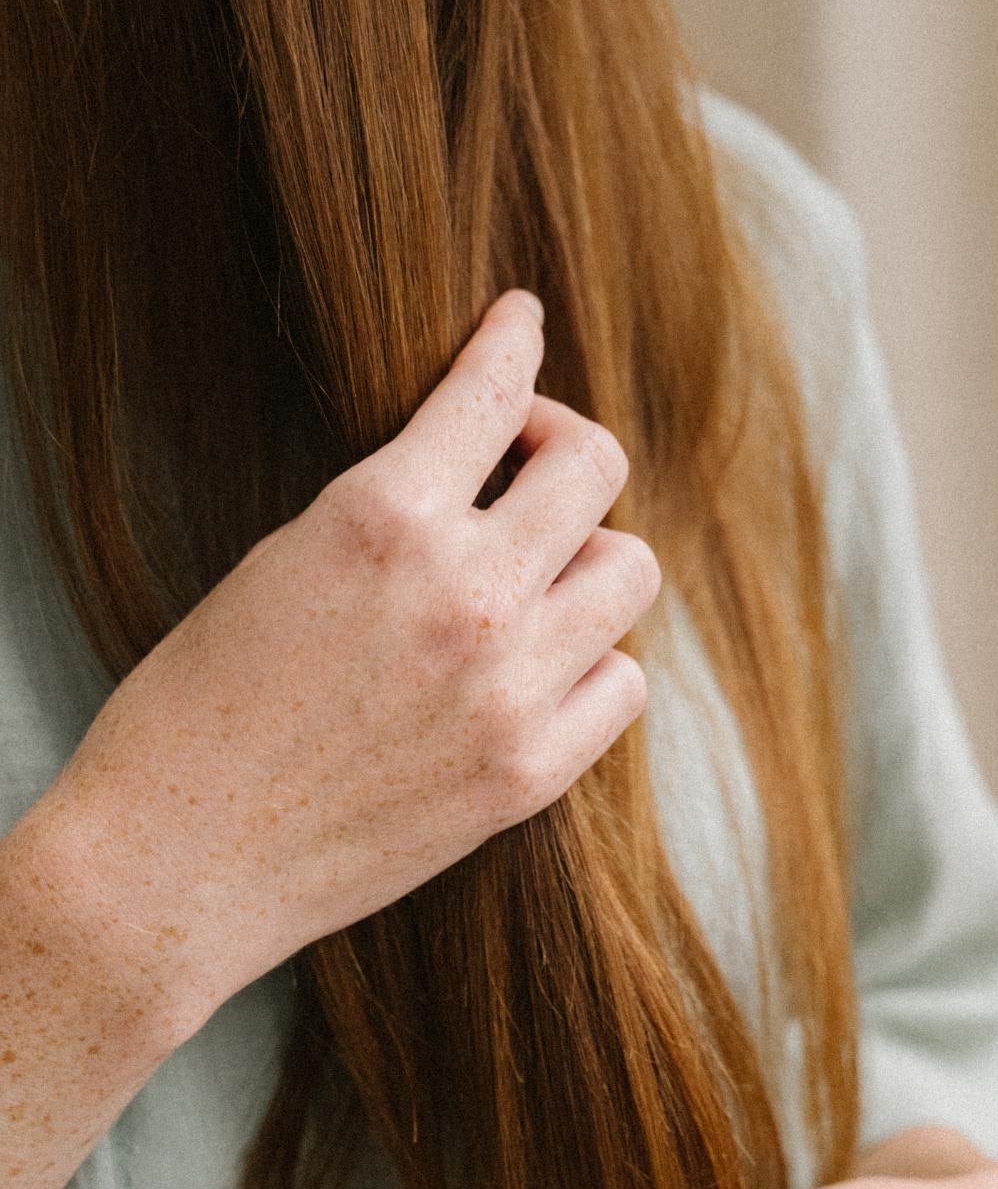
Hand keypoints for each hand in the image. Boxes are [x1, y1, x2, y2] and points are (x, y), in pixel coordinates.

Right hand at [38, 287, 660, 1029]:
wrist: (176, 864)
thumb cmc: (196, 711)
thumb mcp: (279, 564)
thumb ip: (391, 514)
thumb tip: (476, 476)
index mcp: (380, 518)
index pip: (493, 388)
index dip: (512, 340)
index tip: (519, 324)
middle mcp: (464, 593)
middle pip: (595, 466)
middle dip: (562, 446)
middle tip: (526, 467)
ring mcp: (508, 690)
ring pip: (630, 570)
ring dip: (589, 556)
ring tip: (539, 576)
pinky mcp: (527, 776)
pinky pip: (623, 685)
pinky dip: (594, 664)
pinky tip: (545, 667)